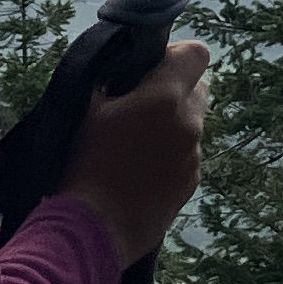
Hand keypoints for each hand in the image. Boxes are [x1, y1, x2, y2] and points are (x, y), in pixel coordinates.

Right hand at [57, 39, 208, 266]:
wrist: (93, 229)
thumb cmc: (83, 164)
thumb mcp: (88, 110)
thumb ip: (113, 81)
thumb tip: (122, 70)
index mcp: (165, 99)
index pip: (197, 54)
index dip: (175, 55)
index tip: (150, 69)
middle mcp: (189, 125)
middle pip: (198, 88)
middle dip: (174, 90)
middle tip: (140, 106)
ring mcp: (194, 157)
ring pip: (192, 124)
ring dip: (172, 125)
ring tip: (136, 145)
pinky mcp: (192, 183)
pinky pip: (187, 155)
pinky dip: (171, 155)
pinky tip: (140, 171)